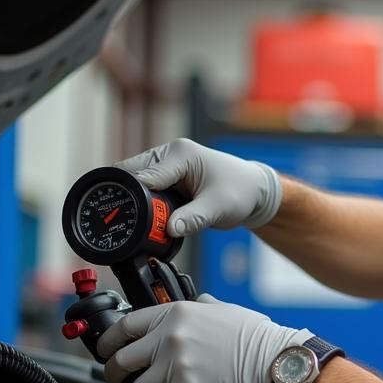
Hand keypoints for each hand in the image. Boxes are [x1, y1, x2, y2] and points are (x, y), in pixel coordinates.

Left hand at [97, 294, 310, 382]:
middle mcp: (170, 338)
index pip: (126, 326)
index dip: (109, 341)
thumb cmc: (258, 339)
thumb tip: (199, 304)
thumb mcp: (226, 310)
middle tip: (117, 381)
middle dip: (114, 374)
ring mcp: (175, 366)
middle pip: (122, 360)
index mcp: (176, 315)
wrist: (274, 363)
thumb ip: (204, 307)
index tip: (106, 350)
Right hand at [115, 138, 282, 236]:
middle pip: (133, 174)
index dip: (134, 195)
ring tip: (138, 222)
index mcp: (180, 154)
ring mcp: (167, 167)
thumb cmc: (241, 192)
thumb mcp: (219, 207)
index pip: (145, 174)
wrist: (254, 192)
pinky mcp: (168, 179)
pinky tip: (146, 219)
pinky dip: (145, 203)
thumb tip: (169, 229)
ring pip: (137, 183)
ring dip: (137, 200)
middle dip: (130, 197)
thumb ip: (194, 218)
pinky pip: (147, 190)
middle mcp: (169, 156)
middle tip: (128, 222)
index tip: (127, 215)